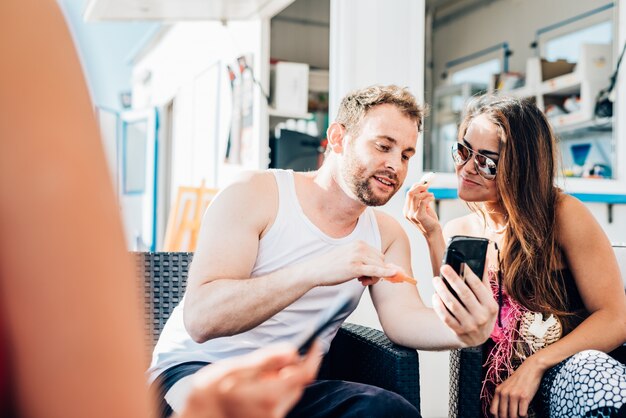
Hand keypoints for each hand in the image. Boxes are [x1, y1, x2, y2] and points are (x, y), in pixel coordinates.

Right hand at [180, 341, 320, 417]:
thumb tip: (292, 350)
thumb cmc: (208, 393)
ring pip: (289, 392)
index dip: (314, 356)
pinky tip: (252, 385)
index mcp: (269, 396)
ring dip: (281, 378)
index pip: (305, 375)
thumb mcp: (234, 369)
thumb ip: (265, 360)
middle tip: (277, 354)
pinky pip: (278, 402)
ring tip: (255, 373)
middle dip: (294, 366)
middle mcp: (274, 412)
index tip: (316, 340)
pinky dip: (273, 389)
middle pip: (298, 384)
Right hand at [305, 240, 396, 286]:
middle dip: (378, 272)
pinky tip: (394, 274)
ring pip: (379, 267)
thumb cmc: (331, 266)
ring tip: (361, 281)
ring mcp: (358, 256)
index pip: (378, 254)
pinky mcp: (355, 267)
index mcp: (359, 243)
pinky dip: (386, 273)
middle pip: (381, 260)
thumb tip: (383, 268)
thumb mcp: (348, 257)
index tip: (373, 275)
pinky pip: (376, 270)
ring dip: (375, 277)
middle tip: (364, 280)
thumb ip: (363, 260)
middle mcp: (360, 247)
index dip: (379, 266)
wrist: (316, 270)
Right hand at [403, 182, 440, 237]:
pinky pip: (423, 202)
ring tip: (431, 195)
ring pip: (416, 196)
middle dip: (419, 187)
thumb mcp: (423, 208)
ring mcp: (411, 215)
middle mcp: (407, 212)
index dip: (416, 186)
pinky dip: (428, 198)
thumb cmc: (429, 220)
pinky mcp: (418, 216)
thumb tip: (423, 187)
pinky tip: (432, 199)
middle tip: (427, 186)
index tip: (424, 184)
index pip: (409, 194)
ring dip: (425, 193)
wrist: (433, 233)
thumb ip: (421, 199)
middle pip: (410, 193)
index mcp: (406, 209)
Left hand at [431, 264, 497, 346]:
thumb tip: (484, 258)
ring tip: (436, 280)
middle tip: (444, 267)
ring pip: (453, 305)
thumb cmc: (482, 311)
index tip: (460, 263)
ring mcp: (470, 325)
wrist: (477, 338)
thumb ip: (484, 279)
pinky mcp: (458, 332)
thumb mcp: (487, 298)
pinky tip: (435, 296)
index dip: (469, 273)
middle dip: (453, 279)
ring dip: (442, 291)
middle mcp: (482, 316)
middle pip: (464, 294)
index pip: (478, 286)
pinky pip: (446, 317)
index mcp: (491, 305)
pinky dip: (439, 306)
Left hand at [490, 356, 544, 417]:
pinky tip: (526, 413)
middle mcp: (504, 393)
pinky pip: (522, 414)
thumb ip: (502, 397)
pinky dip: (524, 416)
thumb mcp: (506, 386)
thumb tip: (500, 414)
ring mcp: (514, 395)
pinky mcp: (524, 397)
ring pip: (513, 416)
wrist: (531, 368)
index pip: (493, 411)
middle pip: (503, 415)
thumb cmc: (519, 379)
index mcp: (498, 391)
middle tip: (515, 417)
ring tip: (521, 415)